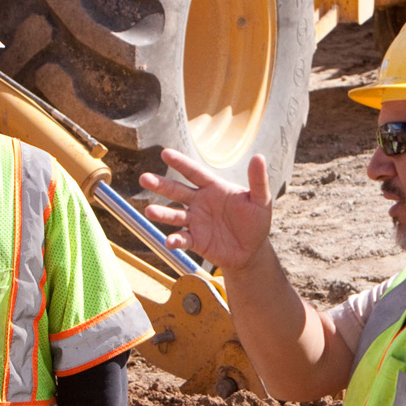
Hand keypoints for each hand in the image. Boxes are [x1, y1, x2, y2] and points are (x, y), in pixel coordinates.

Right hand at [138, 149, 271, 271]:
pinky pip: (182, 238)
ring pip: (174, 214)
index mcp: (213, 188)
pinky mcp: (195, 241)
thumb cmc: (256, 222)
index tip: (165, 153)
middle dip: (161, 185)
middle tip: (144, 178)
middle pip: (177, 191)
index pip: (194, 173)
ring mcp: (195, 221)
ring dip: (161, 213)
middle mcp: (200, 202)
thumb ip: (258, 180)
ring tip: (149, 211)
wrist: (251, 252)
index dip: (180, 163)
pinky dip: (174, 239)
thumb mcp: (261, 200)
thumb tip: (259, 157)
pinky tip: (169, 241)